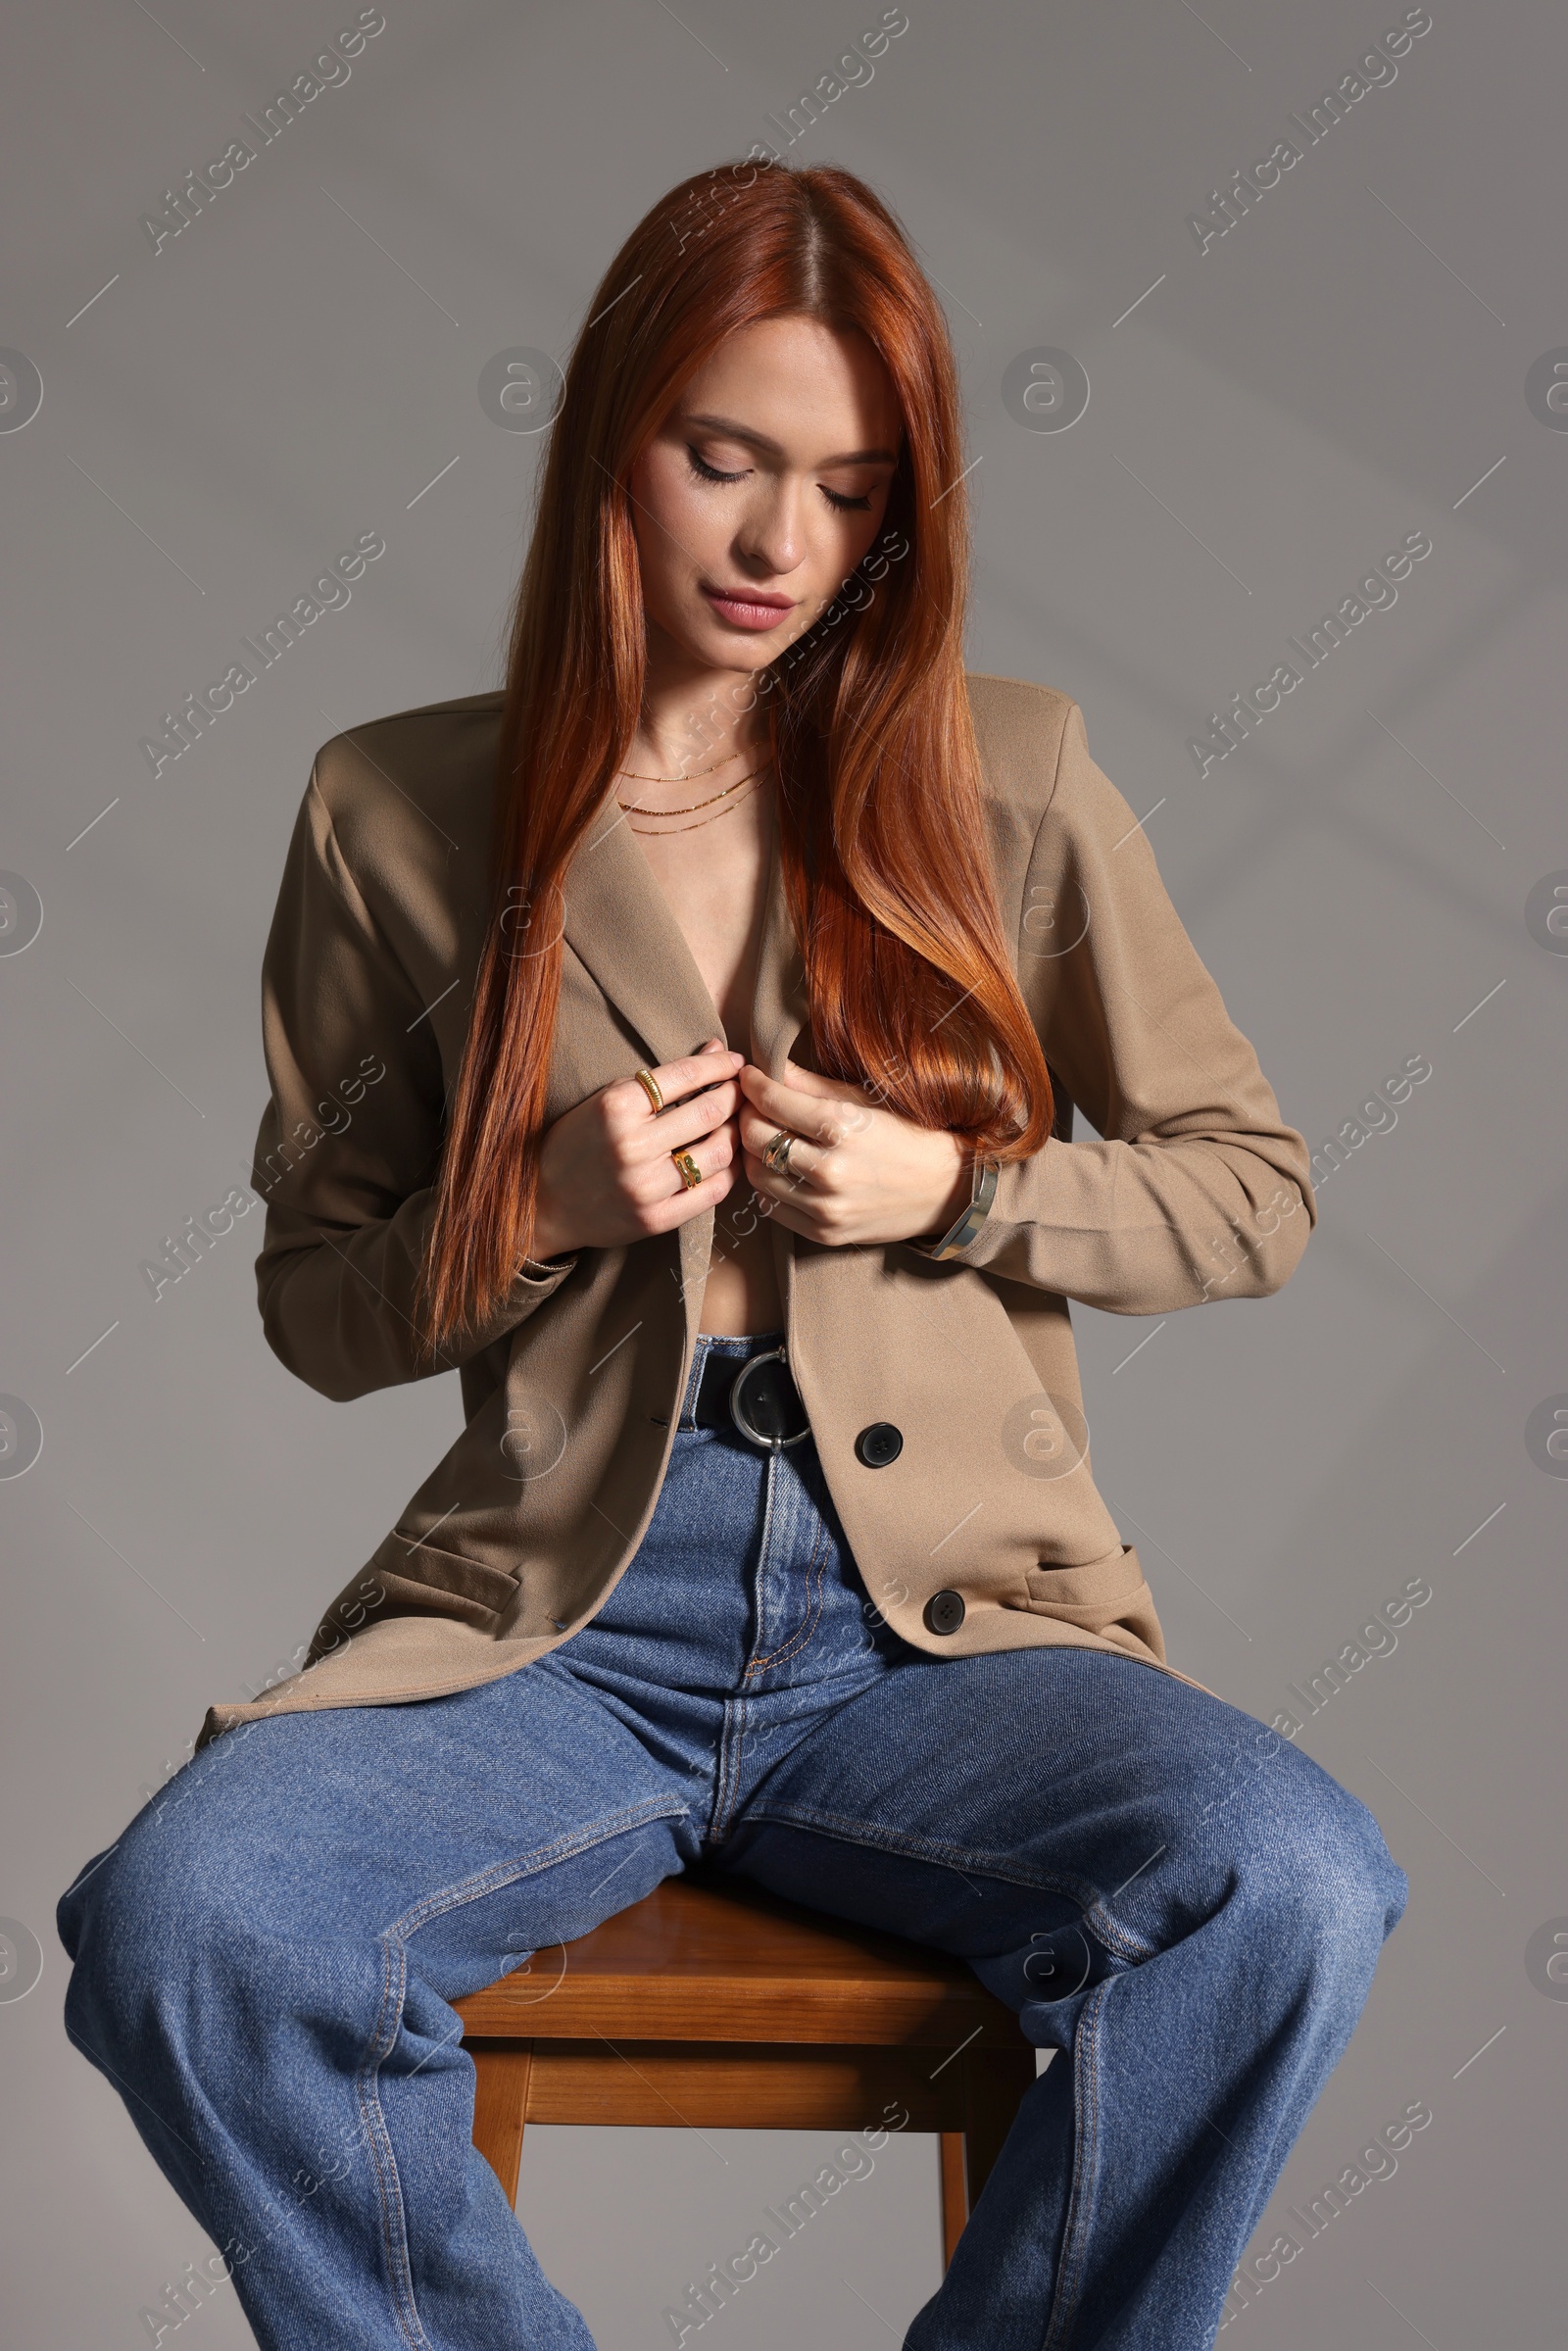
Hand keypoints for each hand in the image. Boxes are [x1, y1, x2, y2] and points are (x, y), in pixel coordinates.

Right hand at [531, 1038, 741, 1258]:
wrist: (541, 1203)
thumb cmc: (576, 1144)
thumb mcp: (605, 1100)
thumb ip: (658, 1080)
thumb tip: (714, 1049)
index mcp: (616, 1107)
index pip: (684, 1076)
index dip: (718, 1065)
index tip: (734, 1060)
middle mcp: (632, 1146)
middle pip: (710, 1112)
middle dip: (735, 1095)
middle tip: (743, 1090)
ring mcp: (645, 1187)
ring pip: (718, 1153)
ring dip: (736, 1133)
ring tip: (736, 1123)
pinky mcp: (655, 1219)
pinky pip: (712, 1192)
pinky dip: (729, 1171)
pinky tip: (728, 1158)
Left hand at [736, 1056, 969, 1247]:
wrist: (946, 1190)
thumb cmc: (908, 1135)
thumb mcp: (865, 1100)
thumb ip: (813, 1085)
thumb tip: (771, 1067)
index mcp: (843, 1127)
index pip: (772, 1101)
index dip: (753, 1084)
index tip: (749, 1077)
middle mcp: (830, 1170)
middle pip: (756, 1137)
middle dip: (747, 1114)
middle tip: (752, 1105)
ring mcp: (825, 1207)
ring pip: (757, 1173)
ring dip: (751, 1151)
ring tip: (763, 1136)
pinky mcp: (824, 1232)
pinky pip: (772, 1206)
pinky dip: (767, 1184)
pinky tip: (780, 1168)